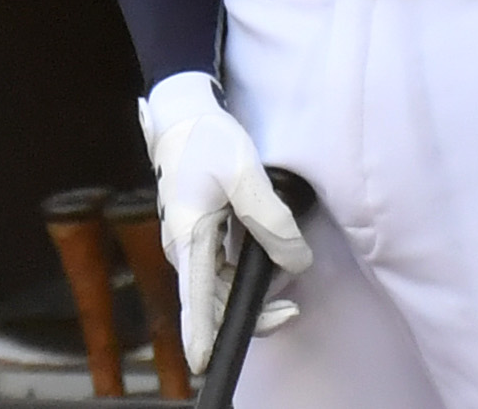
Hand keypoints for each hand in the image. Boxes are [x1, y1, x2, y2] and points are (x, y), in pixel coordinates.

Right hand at [138, 71, 311, 372]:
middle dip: (254, 309)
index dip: (202, 336)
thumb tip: (295, 261)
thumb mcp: (245, 174)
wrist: (182, 112)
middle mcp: (182, 248)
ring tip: (289, 270)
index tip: (206, 364)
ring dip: (253, 290)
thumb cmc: (208, 139)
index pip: (195, 300)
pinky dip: (246, 272)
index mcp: (189, 238)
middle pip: (214, 302)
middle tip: (293, 304)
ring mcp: (187, 243)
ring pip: (220, 287)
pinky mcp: (196, 236)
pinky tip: (270, 255)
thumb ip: (272, 221)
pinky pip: (220, 270)